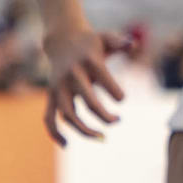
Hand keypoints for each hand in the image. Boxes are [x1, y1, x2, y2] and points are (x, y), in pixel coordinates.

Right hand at [41, 25, 126, 142]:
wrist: (61, 39)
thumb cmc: (90, 42)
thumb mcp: (105, 37)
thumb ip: (120, 41)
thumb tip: (133, 44)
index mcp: (88, 62)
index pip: (104, 79)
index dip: (117, 93)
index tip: (122, 99)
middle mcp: (72, 75)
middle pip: (88, 102)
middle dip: (105, 116)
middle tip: (118, 120)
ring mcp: (59, 87)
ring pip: (68, 115)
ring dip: (84, 130)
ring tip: (102, 138)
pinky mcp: (51, 95)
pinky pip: (49, 117)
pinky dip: (54, 133)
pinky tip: (67, 145)